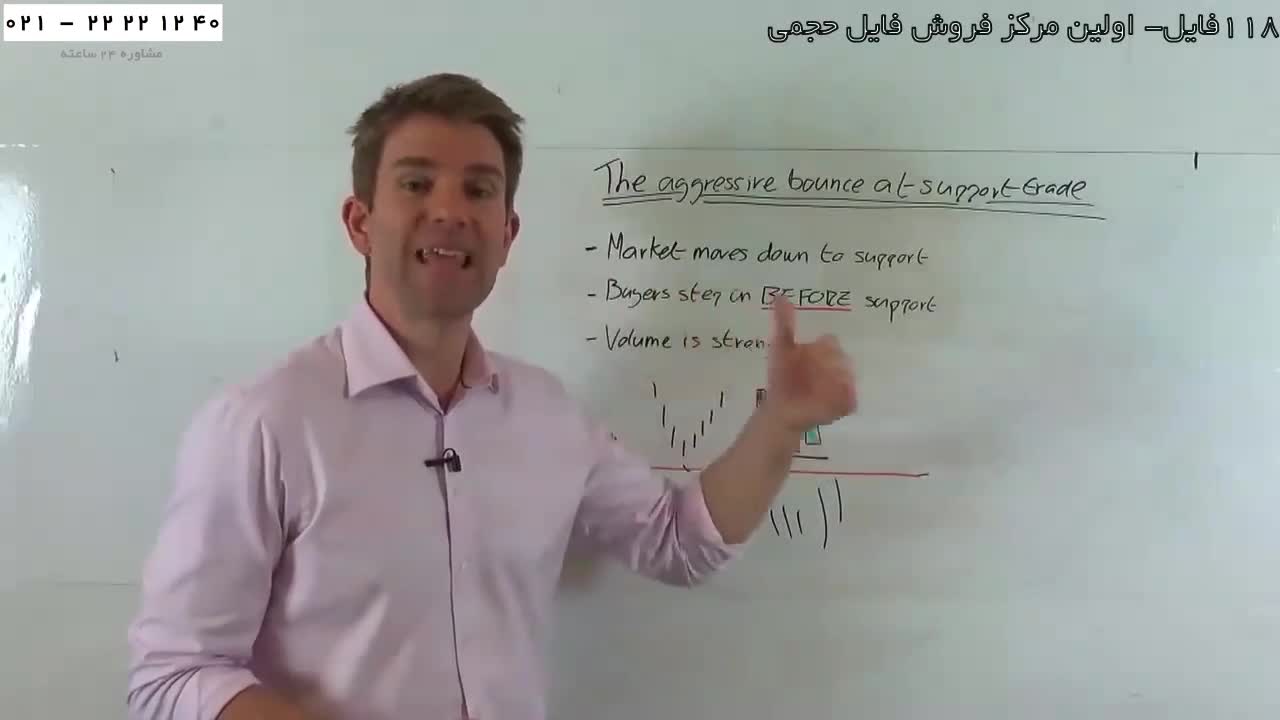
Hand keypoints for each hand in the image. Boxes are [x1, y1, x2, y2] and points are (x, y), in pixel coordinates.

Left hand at [762, 296, 856, 431]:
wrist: (781, 408)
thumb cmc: (781, 376)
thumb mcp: (780, 347)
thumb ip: (783, 323)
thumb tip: (779, 295)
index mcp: (824, 349)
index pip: (831, 341)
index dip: (818, 348)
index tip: (805, 355)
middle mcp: (838, 364)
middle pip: (842, 358)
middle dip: (825, 365)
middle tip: (807, 375)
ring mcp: (844, 384)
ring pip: (847, 377)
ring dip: (829, 382)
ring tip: (811, 390)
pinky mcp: (847, 404)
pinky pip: (850, 399)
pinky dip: (838, 400)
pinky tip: (821, 402)